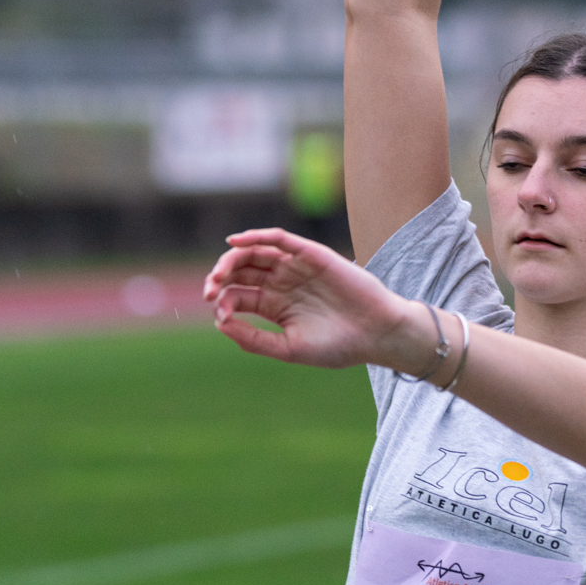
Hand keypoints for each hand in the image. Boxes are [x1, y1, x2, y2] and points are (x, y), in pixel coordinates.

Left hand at [203, 228, 425, 371]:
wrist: (376, 334)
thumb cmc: (337, 346)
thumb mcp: (289, 348)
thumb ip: (254, 339)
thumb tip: (220, 323)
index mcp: (273, 305)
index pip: (237, 295)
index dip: (222, 302)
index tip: (220, 316)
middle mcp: (280, 282)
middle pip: (240, 271)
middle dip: (219, 277)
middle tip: (208, 290)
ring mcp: (294, 266)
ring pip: (255, 253)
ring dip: (232, 259)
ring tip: (219, 273)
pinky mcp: (310, 254)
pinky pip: (280, 239)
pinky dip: (257, 236)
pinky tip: (237, 242)